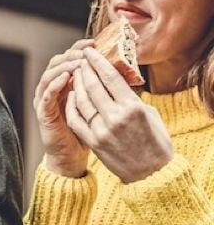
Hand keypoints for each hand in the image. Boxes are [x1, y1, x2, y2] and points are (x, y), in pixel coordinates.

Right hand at [34, 39, 93, 177]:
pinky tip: (66, 77)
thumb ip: (106, 90)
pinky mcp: (43, 113)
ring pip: (50, 75)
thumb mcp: (101, 107)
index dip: (80, 49)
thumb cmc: (90, 133)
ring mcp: (46, 100)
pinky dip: (55, 84)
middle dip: (72, 54)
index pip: (70, 59)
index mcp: (67, 84)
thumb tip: (125, 71)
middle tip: (86, 49)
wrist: (73, 157)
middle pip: (58, 62)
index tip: (95, 42)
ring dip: (64, 66)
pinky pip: (46, 95)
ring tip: (78, 61)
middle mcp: (54, 88)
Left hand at [65, 48, 172, 182]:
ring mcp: (102, 130)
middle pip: (93, 85)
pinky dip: (72, 104)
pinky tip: (71, 95)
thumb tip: (116, 78)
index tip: (89, 51)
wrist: (151, 174)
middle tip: (80, 59)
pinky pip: (76, 118)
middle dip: (84, 69)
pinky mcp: (93, 141)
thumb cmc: (154, 141)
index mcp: (132, 107)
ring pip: (81, 100)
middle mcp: (115, 117)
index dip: (97, 61)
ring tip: (75, 74)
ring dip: (76, 84)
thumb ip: (131, 96)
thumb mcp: (148, 113)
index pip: (110, 76)